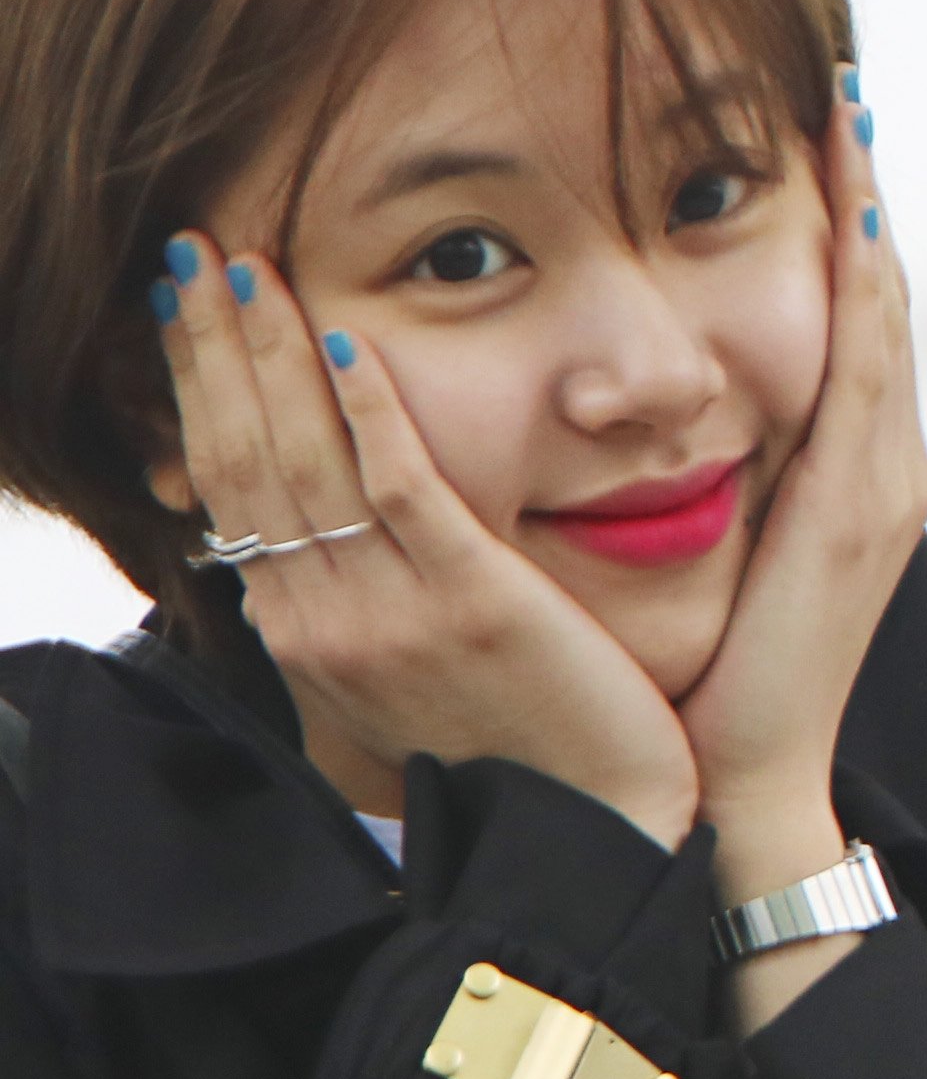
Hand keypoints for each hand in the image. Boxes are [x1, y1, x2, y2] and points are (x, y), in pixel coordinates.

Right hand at [155, 242, 701, 847]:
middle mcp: (321, 620)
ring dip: (274, 356)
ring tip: (249, 269)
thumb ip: (351, 598)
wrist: (589, 827)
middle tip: (193, 251)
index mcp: (301, 630)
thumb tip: (301, 537)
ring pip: (305, 462)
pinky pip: (407, 493)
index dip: (201, 386)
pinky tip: (356, 346)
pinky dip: (375, 415)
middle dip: (215, 347)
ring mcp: (389, 613)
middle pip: (245, 457)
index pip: (227, 483)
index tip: (185, 304)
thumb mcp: (397, 670)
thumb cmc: (513, 741)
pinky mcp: (472, 603)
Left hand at [679, 80, 926, 908]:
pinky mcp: (861, 503)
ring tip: (847, 122)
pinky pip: (866, 366)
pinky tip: (847, 221)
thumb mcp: (724, 555)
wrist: (748, 776)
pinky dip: (861, 286)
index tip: (818, 141)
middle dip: (865, 195)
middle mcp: (890, 464)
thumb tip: (657, 415)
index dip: (844, 230)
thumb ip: (719, 480)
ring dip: (867, 214)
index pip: (855, 324)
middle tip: (843, 95)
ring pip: (883, 314)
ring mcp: (886, 481)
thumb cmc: (719, 681)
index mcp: (858, 474)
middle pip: (882, 298)